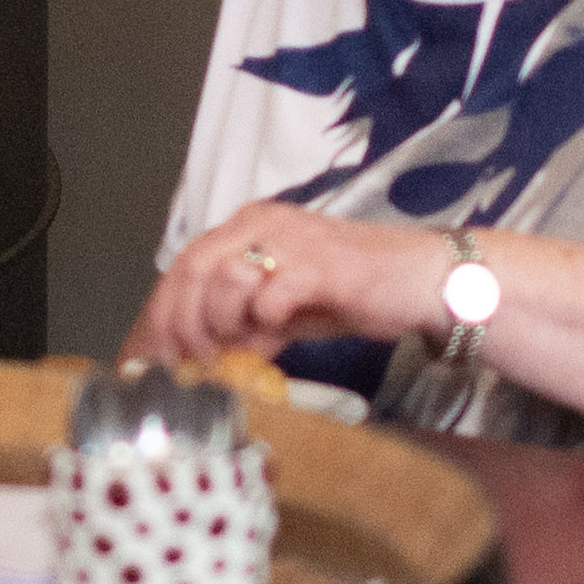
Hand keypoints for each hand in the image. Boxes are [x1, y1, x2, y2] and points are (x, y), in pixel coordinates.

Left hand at [125, 208, 432, 371]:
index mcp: (249, 224)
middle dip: (186, 324)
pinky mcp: (320, 265)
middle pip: (194, 268)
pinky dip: (263, 324)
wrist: (420, 281)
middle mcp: (263, 222)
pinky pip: (270, 295)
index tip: (163, 355)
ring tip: (241, 348)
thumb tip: (203, 357)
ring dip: (223, 323)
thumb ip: (244, 321)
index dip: (166, 312)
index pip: (185, 263)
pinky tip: (275, 339)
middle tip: (196, 361)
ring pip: (224, 277)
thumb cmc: (353, 292)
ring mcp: (292, 239)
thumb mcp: (284, 308)